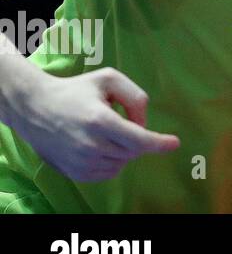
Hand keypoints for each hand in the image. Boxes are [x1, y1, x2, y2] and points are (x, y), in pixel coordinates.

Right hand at [9, 68, 180, 182]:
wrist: (34, 107)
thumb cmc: (76, 90)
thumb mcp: (109, 80)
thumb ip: (135, 98)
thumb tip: (143, 125)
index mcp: (100, 121)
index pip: (138, 140)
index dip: (159, 143)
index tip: (174, 144)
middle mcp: (90, 145)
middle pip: (133, 151)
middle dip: (135, 137)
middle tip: (117, 120)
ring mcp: (80, 162)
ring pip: (122, 163)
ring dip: (123, 149)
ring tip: (103, 131)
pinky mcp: (74, 173)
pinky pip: (108, 173)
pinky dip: (112, 161)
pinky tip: (99, 145)